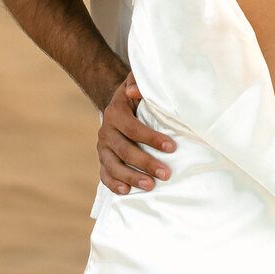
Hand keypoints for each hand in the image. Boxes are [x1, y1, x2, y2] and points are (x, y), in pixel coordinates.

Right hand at [96, 73, 175, 194]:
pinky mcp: (103, 160)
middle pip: (124, 150)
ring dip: (132, 178)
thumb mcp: (136, 83)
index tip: (172, 147)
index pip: (132, 128)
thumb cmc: (136, 95)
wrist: (119, 104)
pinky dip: (114, 184)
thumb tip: (134, 90)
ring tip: (150, 186)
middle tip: (166, 174)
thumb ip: (137, 82)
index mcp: (115, 113)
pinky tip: (126, 191)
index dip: (151, 139)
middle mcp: (105, 131)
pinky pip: (105, 175)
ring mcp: (102, 148)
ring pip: (113, 166)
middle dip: (145, 163)